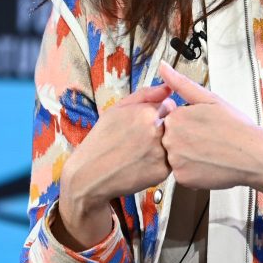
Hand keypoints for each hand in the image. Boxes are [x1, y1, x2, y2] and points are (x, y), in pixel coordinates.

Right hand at [56, 83, 173, 248]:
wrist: (89, 174)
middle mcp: (156, 131)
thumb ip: (144, 94)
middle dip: (163, 129)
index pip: (169, 105)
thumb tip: (168, 88)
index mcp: (147, 113)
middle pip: (173, 124)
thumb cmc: (101, 140)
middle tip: (141, 139)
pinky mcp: (162, 172)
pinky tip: (142, 163)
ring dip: (163, 146)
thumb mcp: (116, 110)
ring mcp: (161, 152)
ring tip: (140, 152)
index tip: (145, 122)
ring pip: (173, 143)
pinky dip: (160, 162)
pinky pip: (170, 162)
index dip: (158, 113)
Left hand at [155, 62, 262, 194]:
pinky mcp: (183, 179)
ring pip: (176, 158)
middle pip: (171, 140)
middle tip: (208, 140)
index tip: (204, 128)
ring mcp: (176, 161)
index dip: (189, 125)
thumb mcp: (210, 99)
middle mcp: (170, 139)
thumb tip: (163, 67)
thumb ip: (181, 84)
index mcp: (175, 117)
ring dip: (188, 157)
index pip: (171, 122)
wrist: (255, 155)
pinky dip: (193, 171)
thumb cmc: (236, 127)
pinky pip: (182, 174)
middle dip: (186, 140)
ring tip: (209, 152)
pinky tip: (208, 164)